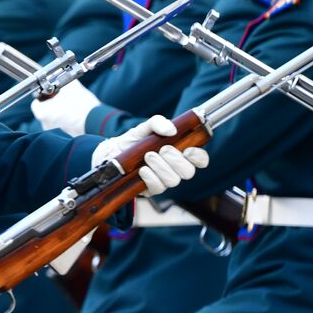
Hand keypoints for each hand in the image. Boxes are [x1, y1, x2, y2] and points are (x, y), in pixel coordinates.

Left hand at [31, 79, 101, 136]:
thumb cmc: (81, 106)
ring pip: (53, 118)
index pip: (36, 102)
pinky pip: (61, 125)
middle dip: (53, 102)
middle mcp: (44, 124)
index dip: (44, 94)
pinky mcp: (63, 136)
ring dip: (60, 111)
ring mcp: (53, 132)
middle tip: (63, 97)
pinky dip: (66, 119)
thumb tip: (60, 77)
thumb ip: (62, 81)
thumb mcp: (70, 87)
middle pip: (45, 110)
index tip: (52, 92)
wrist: (96, 122)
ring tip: (71, 105)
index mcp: (41, 112)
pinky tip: (75, 113)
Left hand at [93, 115, 208, 195]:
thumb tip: (171, 129)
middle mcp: (174, 169)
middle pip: (189, 172)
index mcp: (179, 153)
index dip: (199, 157)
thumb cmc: (133, 141)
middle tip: (163, 149)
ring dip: (161, 167)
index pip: (200, 160)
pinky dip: (151, 177)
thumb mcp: (144, 128)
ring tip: (148, 156)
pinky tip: (142, 170)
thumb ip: (158, 123)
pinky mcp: (151, 189)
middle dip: (176, 160)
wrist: (112, 154)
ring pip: (173, 181)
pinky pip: (158, 188)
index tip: (188, 150)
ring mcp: (163, 180)